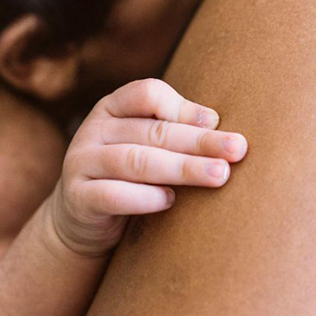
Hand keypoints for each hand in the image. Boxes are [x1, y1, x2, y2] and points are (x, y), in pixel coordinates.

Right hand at [47, 78, 246, 256]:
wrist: (81, 222)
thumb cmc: (127, 179)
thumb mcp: (144, 147)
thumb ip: (172, 132)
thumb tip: (216, 123)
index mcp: (111, 109)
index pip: (147, 93)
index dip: (182, 107)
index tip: (215, 122)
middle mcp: (93, 131)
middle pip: (152, 131)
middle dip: (199, 141)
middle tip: (237, 149)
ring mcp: (80, 163)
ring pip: (136, 161)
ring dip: (182, 168)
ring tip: (218, 175)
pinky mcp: (77, 198)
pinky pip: (111, 195)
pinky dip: (144, 198)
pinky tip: (171, 201)